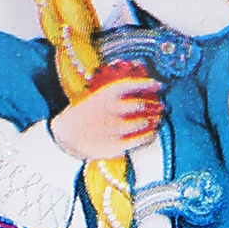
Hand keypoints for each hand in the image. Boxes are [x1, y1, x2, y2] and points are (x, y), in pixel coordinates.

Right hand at [50, 76, 164, 160]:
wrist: (66, 135)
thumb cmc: (85, 112)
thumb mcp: (97, 94)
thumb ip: (118, 91)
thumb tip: (143, 81)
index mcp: (106, 93)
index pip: (135, 85)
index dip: (150, 84)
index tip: (160, 85)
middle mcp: (112, 110)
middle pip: (142, 105)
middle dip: (155, 105)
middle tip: (162, 106)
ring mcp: (115, 129)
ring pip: (144, 123)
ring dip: (154, 120)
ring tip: (158, 119)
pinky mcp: (116, 146)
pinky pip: (140, 140)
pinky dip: (149, 135)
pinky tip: (151, 132)